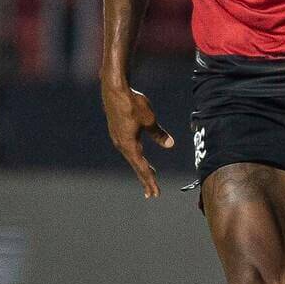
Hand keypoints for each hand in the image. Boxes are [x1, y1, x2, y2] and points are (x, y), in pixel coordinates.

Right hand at [101, 82, 174, 198]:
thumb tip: (170, 145)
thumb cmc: (132, 103)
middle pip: (136, 166)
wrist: (114, 89)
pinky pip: (129, 149)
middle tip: (152, 194)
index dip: (150, 181)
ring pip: (132, 158)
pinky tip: (139, 158)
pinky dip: (136, 157)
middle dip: (145, 180)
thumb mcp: (149, 119)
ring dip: (140, 169)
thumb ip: (158, 134)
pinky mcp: (117, 132)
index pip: (142, 167)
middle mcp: (121, 144)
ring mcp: (118, 138)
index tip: (156, 193)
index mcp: (129, 145)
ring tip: (149, 178)